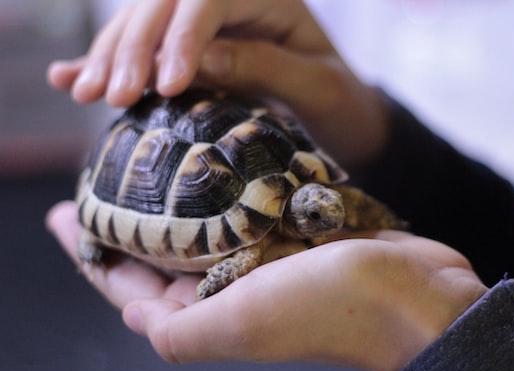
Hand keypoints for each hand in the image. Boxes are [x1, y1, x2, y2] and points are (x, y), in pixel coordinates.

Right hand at [46, 0, 388, 168]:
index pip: (210, 0)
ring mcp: (207, 23)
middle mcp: (231, 0)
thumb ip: (265, 68)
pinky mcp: (190, 48)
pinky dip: (108, 63)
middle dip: (135, 48)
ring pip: (145, 24)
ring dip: (111, 56)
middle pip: (166, 5)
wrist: (341, 114)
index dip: (183, 38)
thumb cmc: (339, 100)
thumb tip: (199, 61)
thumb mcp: (318, 86)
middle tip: (113, 95)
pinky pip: (145, 49)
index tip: (167, 85)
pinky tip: (69, 76)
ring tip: (84, 93)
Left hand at [47, 201, 486, 370]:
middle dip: (129, 223)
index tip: (59, 217)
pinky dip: (228, 188)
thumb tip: (129, 311)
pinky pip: (250, 208)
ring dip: (177, 202)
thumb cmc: (329, 308)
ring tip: (151, 164)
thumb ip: (175, 330)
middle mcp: (236, 288)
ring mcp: (269, 260)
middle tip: (100, 181)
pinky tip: (215, 164)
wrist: (414, 296)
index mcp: (214, 312)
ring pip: (207, 227)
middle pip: (165, 254)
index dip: (90, 256)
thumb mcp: (241, 324)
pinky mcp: (300, 234)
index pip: (131, 285)